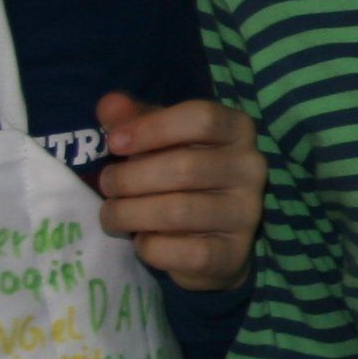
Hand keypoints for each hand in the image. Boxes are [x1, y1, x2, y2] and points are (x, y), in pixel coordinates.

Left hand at [95, 93, 264, 290]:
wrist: (211, 241)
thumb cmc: (181, 177)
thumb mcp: (159, 141)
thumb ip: (134, 121)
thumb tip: (109, 105)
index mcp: (238, 131)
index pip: (202, 117)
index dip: (151, 128)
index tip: (114, 143)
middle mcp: (251, 168)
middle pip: (184, 167)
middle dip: (129, 178)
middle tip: (106, 185)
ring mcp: (246, 213)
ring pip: (178, 211)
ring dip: (129, 213)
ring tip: (112, 214)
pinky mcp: (232, 253)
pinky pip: (180, 250)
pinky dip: (149, 247)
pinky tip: (143, 241)